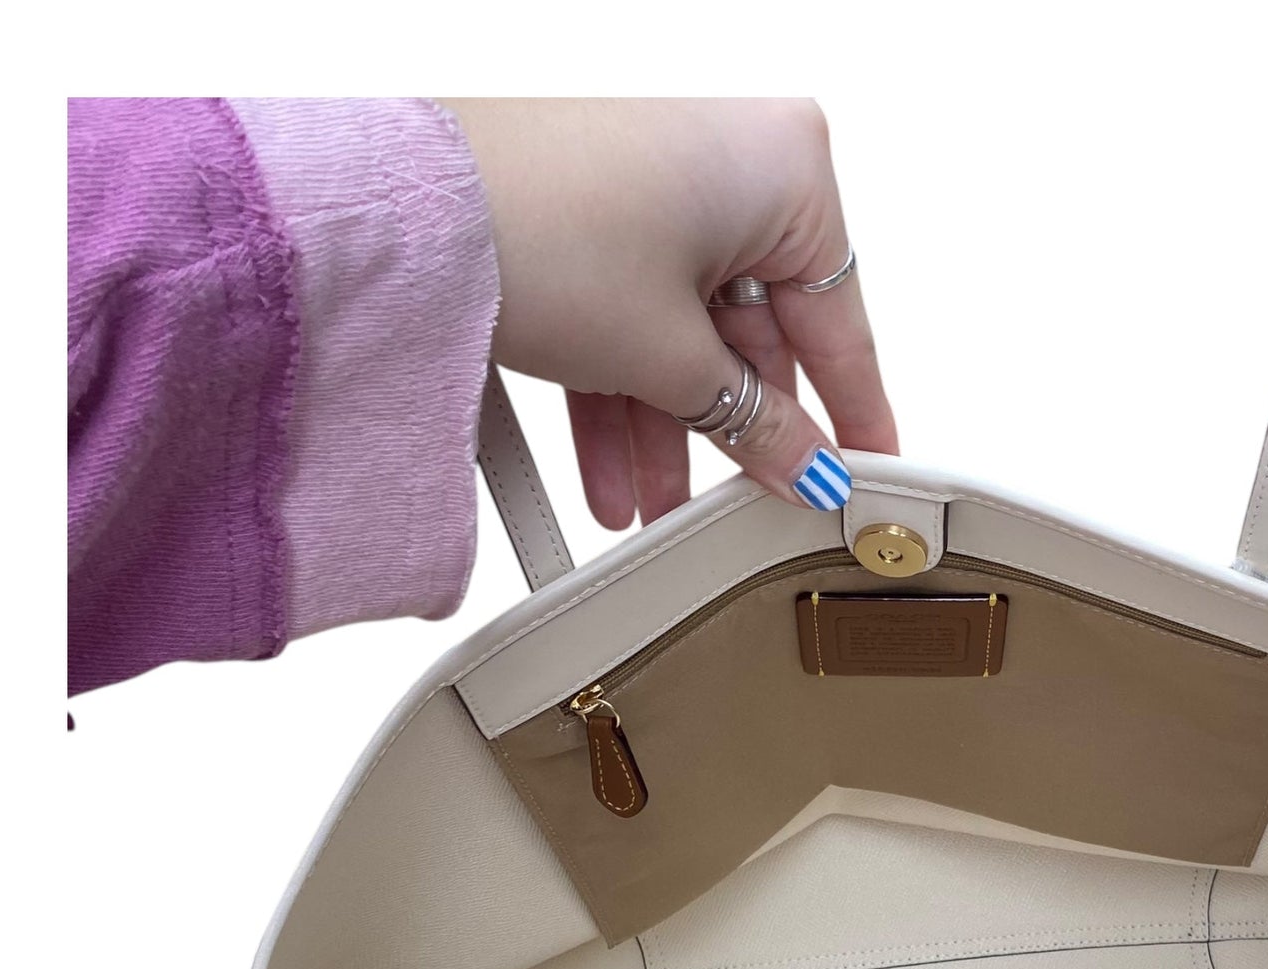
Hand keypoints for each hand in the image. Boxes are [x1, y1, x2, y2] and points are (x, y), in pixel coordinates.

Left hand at [443, 98, 897, 528]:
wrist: (405, 213)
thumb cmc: (547, 230)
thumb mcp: (674, 360)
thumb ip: (756, 426)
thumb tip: (803, 466)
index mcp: (784, 166)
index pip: (839, 321)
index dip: (849, 414)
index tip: (862, 470)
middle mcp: (727, 159)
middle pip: (755, 330)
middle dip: (731, 432)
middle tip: (743, 505)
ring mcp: (656, 180)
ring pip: (687, 330)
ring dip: (667, 429)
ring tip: (648, 510)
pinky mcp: (594, 209)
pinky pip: (635, 309)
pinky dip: (622, 389)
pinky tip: (608, 471)